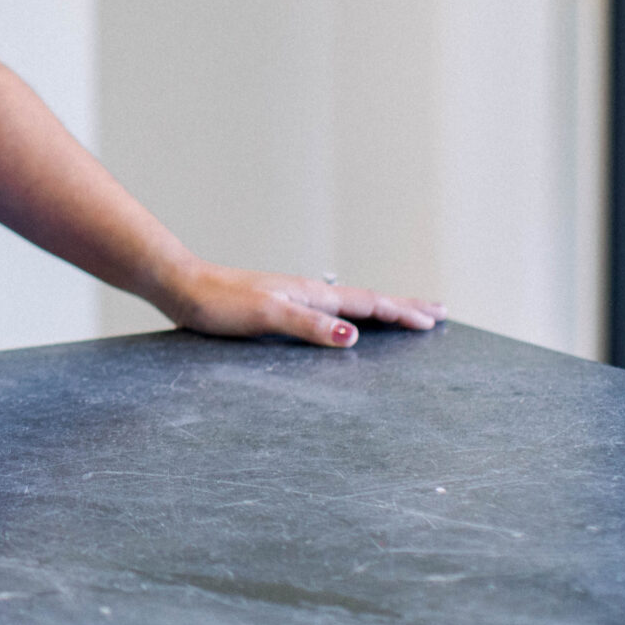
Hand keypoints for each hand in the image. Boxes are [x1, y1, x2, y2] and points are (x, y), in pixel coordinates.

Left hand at [164, 262, 444, 348]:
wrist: (185, 288)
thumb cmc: (221, 303)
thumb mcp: (267, 316)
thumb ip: (309, 326)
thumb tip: (354, 335)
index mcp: (311, 294)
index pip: (368, 303)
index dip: (402, 312)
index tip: (435, 320)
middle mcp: (309, 293)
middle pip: (367, 299)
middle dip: (404, 306)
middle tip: (439, 310)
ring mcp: (296, 298)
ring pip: (351, 302)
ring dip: (383, 308)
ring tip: (404, 312)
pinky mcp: (281, 307)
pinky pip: (331, 310)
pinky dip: (352, 314)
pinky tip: (347, 321)